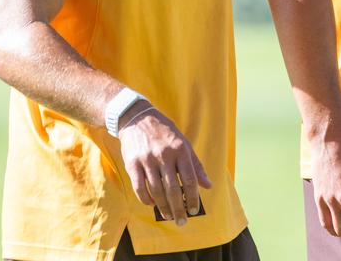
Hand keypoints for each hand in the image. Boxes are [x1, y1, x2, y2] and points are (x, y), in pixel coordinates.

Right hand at [117, 105, 211, 225]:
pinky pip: (140, 187)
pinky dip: (146, 199)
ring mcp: (147, 160)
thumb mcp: (184, 143)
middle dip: (179, 207)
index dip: (193, 197)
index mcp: (180, 150)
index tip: (195, 210)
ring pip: (156, 190)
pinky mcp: (132, 164)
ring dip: (163, 207)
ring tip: (168, 216)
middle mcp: (164, 155)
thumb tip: (208, 185)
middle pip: (173, 188)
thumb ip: (196, 165)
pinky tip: (152, 204)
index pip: (190, 179)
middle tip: (182, 221)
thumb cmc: (165, 133)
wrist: (138, 119)